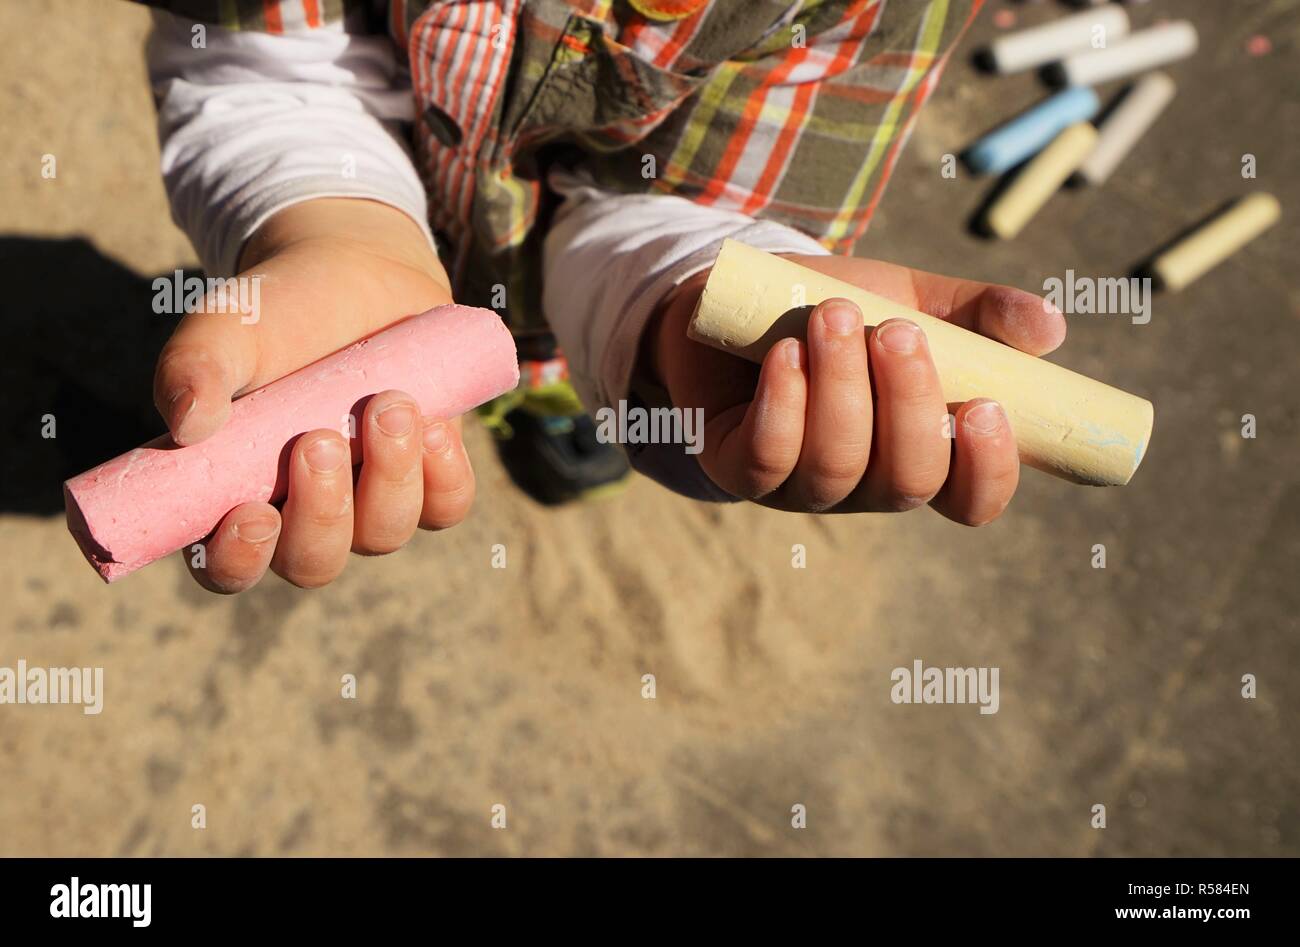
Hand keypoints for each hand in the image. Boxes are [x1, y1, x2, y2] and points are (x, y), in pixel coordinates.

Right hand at [155, 199, 475, 591]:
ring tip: (386, 402)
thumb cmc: (276, 311)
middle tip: (320, 439)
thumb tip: (189, 425)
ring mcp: (371, 500)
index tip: (252, 513)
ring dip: (389, 477)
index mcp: (236, 495)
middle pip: (314, 562)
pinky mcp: (429, 476)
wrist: (356, 273)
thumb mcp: (226, 326)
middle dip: (323, 513)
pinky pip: (446, 506)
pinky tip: (434, 425)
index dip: (238, 561)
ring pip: (383, 534)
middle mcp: (304, 513)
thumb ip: (194, 365)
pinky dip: (443, 475)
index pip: (226, 567)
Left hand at [645, 254, 1066, 523]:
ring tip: (835, 314)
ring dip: (842, 386)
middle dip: (909, 404)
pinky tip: (787, 353)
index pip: (972, 499)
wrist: (740, 297)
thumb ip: (982, 315)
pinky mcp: (738, 466)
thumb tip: (1051, 329)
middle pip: (908, 481)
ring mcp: (800, 484)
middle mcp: (866, 483)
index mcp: (923, 454)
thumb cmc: (839, 310)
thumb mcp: (916, 301)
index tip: (989, 407)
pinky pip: (767, 456)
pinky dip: (783, 403)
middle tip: (897, 331)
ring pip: (837, 463)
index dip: (989, 471)